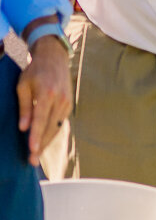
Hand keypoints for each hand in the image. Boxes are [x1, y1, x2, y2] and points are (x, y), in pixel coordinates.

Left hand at [16, 36, 70, 166]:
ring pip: (56, 127)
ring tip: (36, 155)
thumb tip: (23, 128)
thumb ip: (24, 107)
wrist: (54, 59)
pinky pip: (59, 122)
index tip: (32, 149)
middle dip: (41, 145)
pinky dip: (52, 133)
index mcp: (47, 93)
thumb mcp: (23, 86)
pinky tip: (44, 142)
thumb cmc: (35, 71)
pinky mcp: (69, 105)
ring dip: (47, 142)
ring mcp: (67, 103)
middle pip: (50, 128)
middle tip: (32, 161)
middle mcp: (60, 100)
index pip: (41, 119)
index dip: (36, 136)